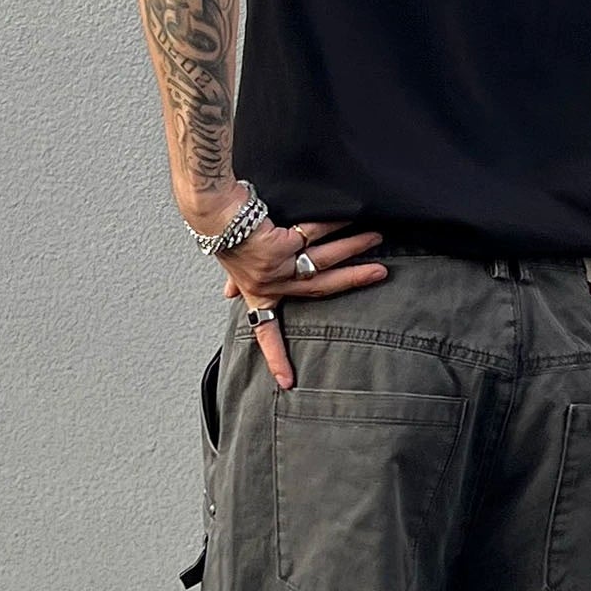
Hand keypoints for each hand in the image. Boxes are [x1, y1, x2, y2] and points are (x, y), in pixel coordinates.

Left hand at [216, 215, 388, 389]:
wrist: (210, 208)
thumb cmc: (220, 230)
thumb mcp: (228, 264)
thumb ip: (236, 281)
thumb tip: (228, 295)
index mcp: (257, 293)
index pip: (267, 332)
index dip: (276, 356)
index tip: (287, 382)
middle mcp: (268, 284)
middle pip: (319, 288)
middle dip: (354, 280)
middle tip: (380, 274)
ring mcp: (275, 266)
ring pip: (322, 258)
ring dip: (352, 245)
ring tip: (376, 237)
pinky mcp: (279, 246)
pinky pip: (312, 232)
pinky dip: (331, 223)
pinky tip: (349, 216)